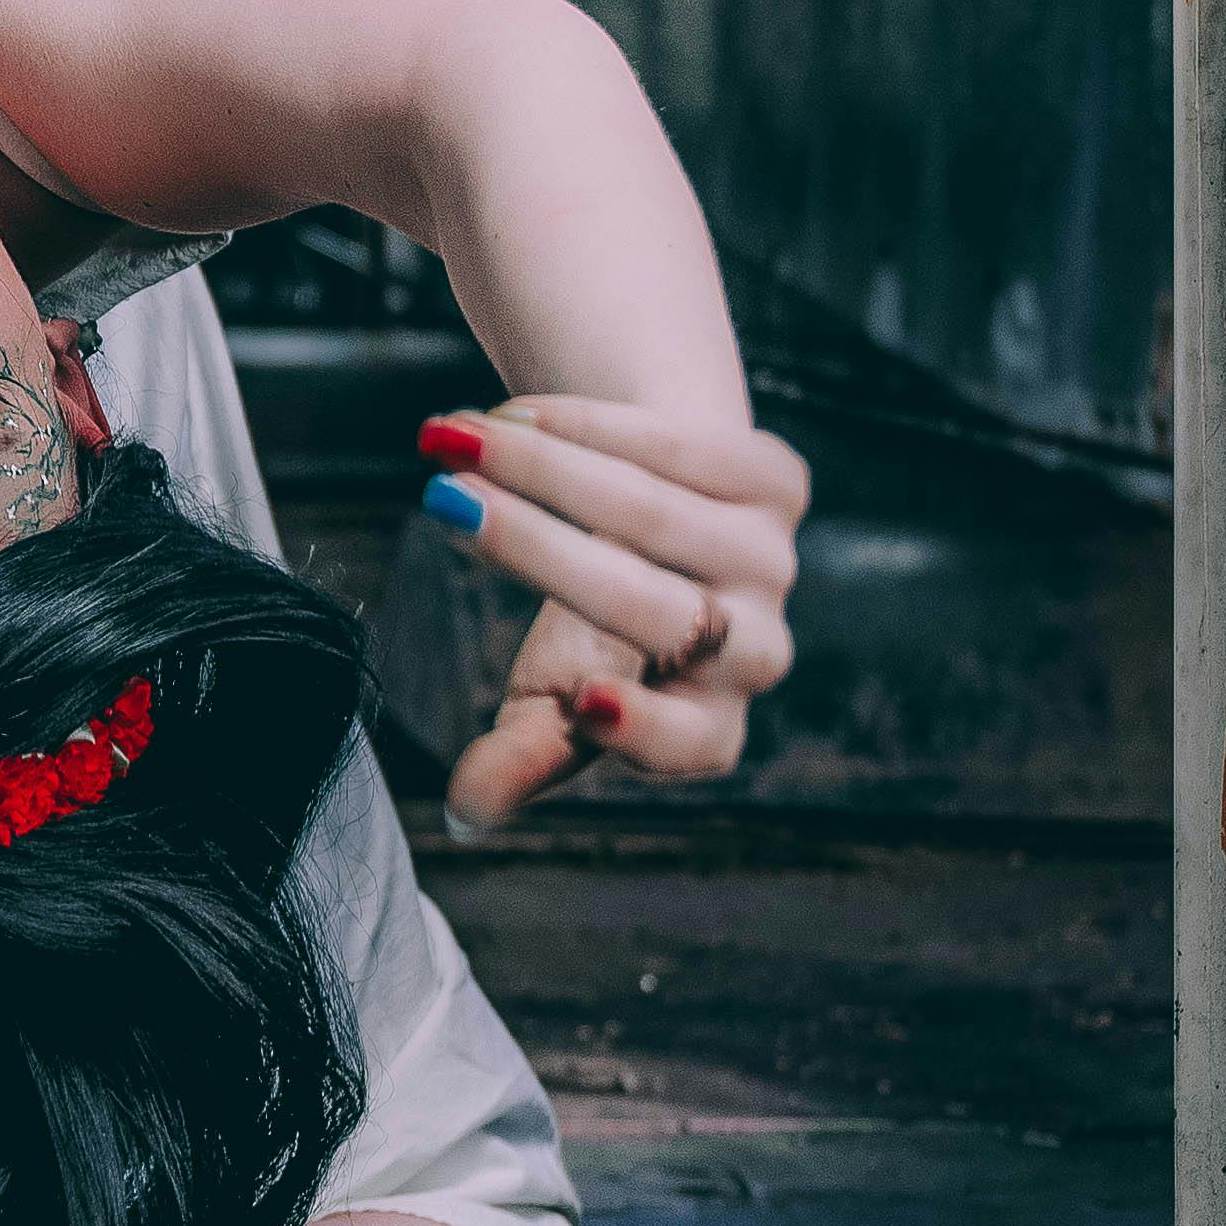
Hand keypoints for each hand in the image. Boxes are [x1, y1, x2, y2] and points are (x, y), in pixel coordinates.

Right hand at [412, 392, 807, 828]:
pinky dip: (586, 425)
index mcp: (707, 727)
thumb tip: (463, 809)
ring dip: (541, 466)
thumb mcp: (550, 693)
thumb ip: (522, 751)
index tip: (583, 701)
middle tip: (445, 500)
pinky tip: (512, 416)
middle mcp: (759, 653)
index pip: (689, 741)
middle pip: (652, 608)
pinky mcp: (780, 486)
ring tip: (452, 440)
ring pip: (652, 512)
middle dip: (537, 546)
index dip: (641, 727)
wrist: (656, 523)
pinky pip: (678, 447)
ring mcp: (775, 565)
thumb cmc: (592, 629)